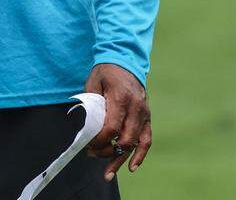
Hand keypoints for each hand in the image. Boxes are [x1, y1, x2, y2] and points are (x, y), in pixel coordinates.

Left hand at [85, 63, 151, 180]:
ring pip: (136, 143)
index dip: (100, 141)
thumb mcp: (92, 84)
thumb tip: (88, 128)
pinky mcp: (147, 117)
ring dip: (122, 160)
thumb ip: (92, 105)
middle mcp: (136, 108)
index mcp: (121, 98)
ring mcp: (144, 113)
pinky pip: (147, 139)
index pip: (112, 128)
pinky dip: (140, 154)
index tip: (89, 145)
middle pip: (125, 139)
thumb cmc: (105, 73)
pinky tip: (131, 166)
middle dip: (108, 152)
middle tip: (92, 155)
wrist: (124, 61)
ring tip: (109, 174)